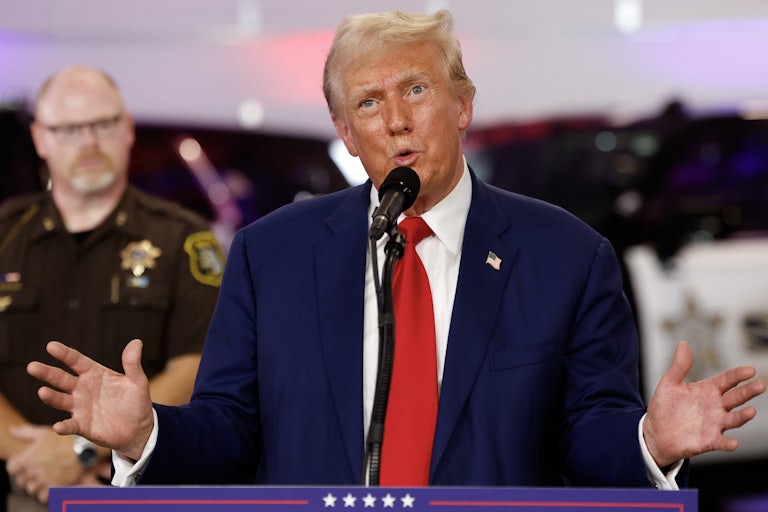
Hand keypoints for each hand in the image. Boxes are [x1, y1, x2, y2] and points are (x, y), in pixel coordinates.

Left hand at [6, 426, 83, 503]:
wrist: (84, 450)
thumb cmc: (63, 440)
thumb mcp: (44, 433)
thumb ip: (25, 433)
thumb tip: (12, 430)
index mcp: (27, 458)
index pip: (12, 468)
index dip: (18, 466)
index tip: (27, 463)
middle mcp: (33, 471)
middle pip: (21, 480)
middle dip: (28, 476)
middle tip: (39, 470)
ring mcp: (43, 481)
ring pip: (31, 489)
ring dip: (37, 485)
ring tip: (47, 476)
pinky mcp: (53, 488)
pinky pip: (42, 497)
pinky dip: (46, 493)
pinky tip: (52, 483)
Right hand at [27, 339, 154, 460]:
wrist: (138, 428)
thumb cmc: (136, 401)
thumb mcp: (137, 381)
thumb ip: (132, 363)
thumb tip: (137, 342)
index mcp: (94, 374)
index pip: (76, 361)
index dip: (64, 354)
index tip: (51, 346)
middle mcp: (82, 388)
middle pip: (61, 379)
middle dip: (47, 373)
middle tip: (32, 367)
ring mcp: (80, 407)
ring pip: (60, 400)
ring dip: (51, 397)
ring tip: (42, 392)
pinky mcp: (81, 426)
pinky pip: (70, 425)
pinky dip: (63, 426)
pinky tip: (58, 426)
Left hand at [643, 341, 765, 467]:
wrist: (656, 433)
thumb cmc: (664, 407)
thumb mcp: (669, 384)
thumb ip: (679, 366)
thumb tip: (683, 344)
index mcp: (707, 390)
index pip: (727, 380)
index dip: (738, 375)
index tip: (750, 370)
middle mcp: (715, 406)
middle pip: (736, 397)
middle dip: (748, 392)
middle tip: (760, 385)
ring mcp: (714, 424)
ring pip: (733, 419)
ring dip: (743, 416)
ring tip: (751, 411)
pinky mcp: (708, 441)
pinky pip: (721, 442)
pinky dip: (727, 443)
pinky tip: (732, 443)